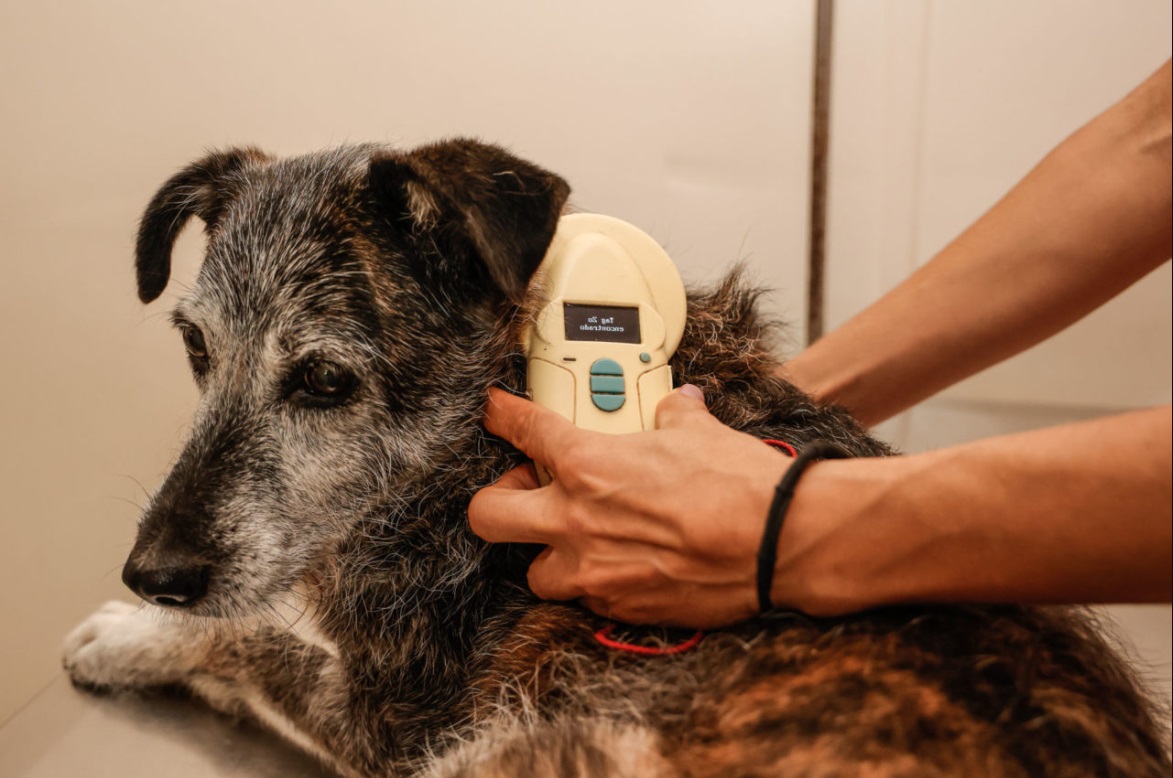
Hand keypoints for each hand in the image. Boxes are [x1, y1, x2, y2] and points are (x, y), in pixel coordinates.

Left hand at [468, 386, 791, 627]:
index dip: (502, 417)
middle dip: (498, 499)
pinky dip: (595, 583)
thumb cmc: (737, 483)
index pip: (523, 430)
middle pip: (488, 515)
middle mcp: (575, 520)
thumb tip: (679, 404)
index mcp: (588, 465)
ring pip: (533, 571)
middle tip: (527, 490)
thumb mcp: (699, 431)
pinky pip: (585, 598)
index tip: (496, 413)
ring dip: (548, 554)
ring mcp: (593, 570)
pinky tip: (622, 567)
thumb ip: (674, 416)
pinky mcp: (619, 607)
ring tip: (576, 540)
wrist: (776, 541)